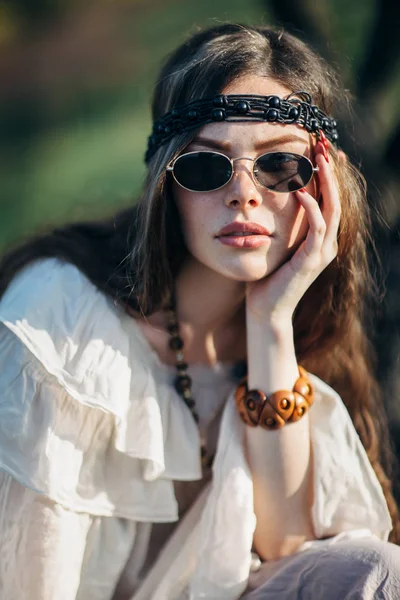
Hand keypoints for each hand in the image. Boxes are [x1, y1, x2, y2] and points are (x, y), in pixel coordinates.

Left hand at [246, 141, 340, 326]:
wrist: (265, 307)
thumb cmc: (267, 275)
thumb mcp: (277, 242)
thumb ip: (283, 222)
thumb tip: (274, 195)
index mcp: (320, 237)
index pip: (329, 197)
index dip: (327, 171)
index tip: (319, 146)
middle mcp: (327, 242)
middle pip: (336, 197)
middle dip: (329, 168)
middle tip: (321, 142)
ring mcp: (322, 252)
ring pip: (333, 209)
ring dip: (326, 181)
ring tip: (318, 157)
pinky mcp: (312, 261)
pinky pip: (317, 229)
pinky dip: (311, 208)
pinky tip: (300, 192)